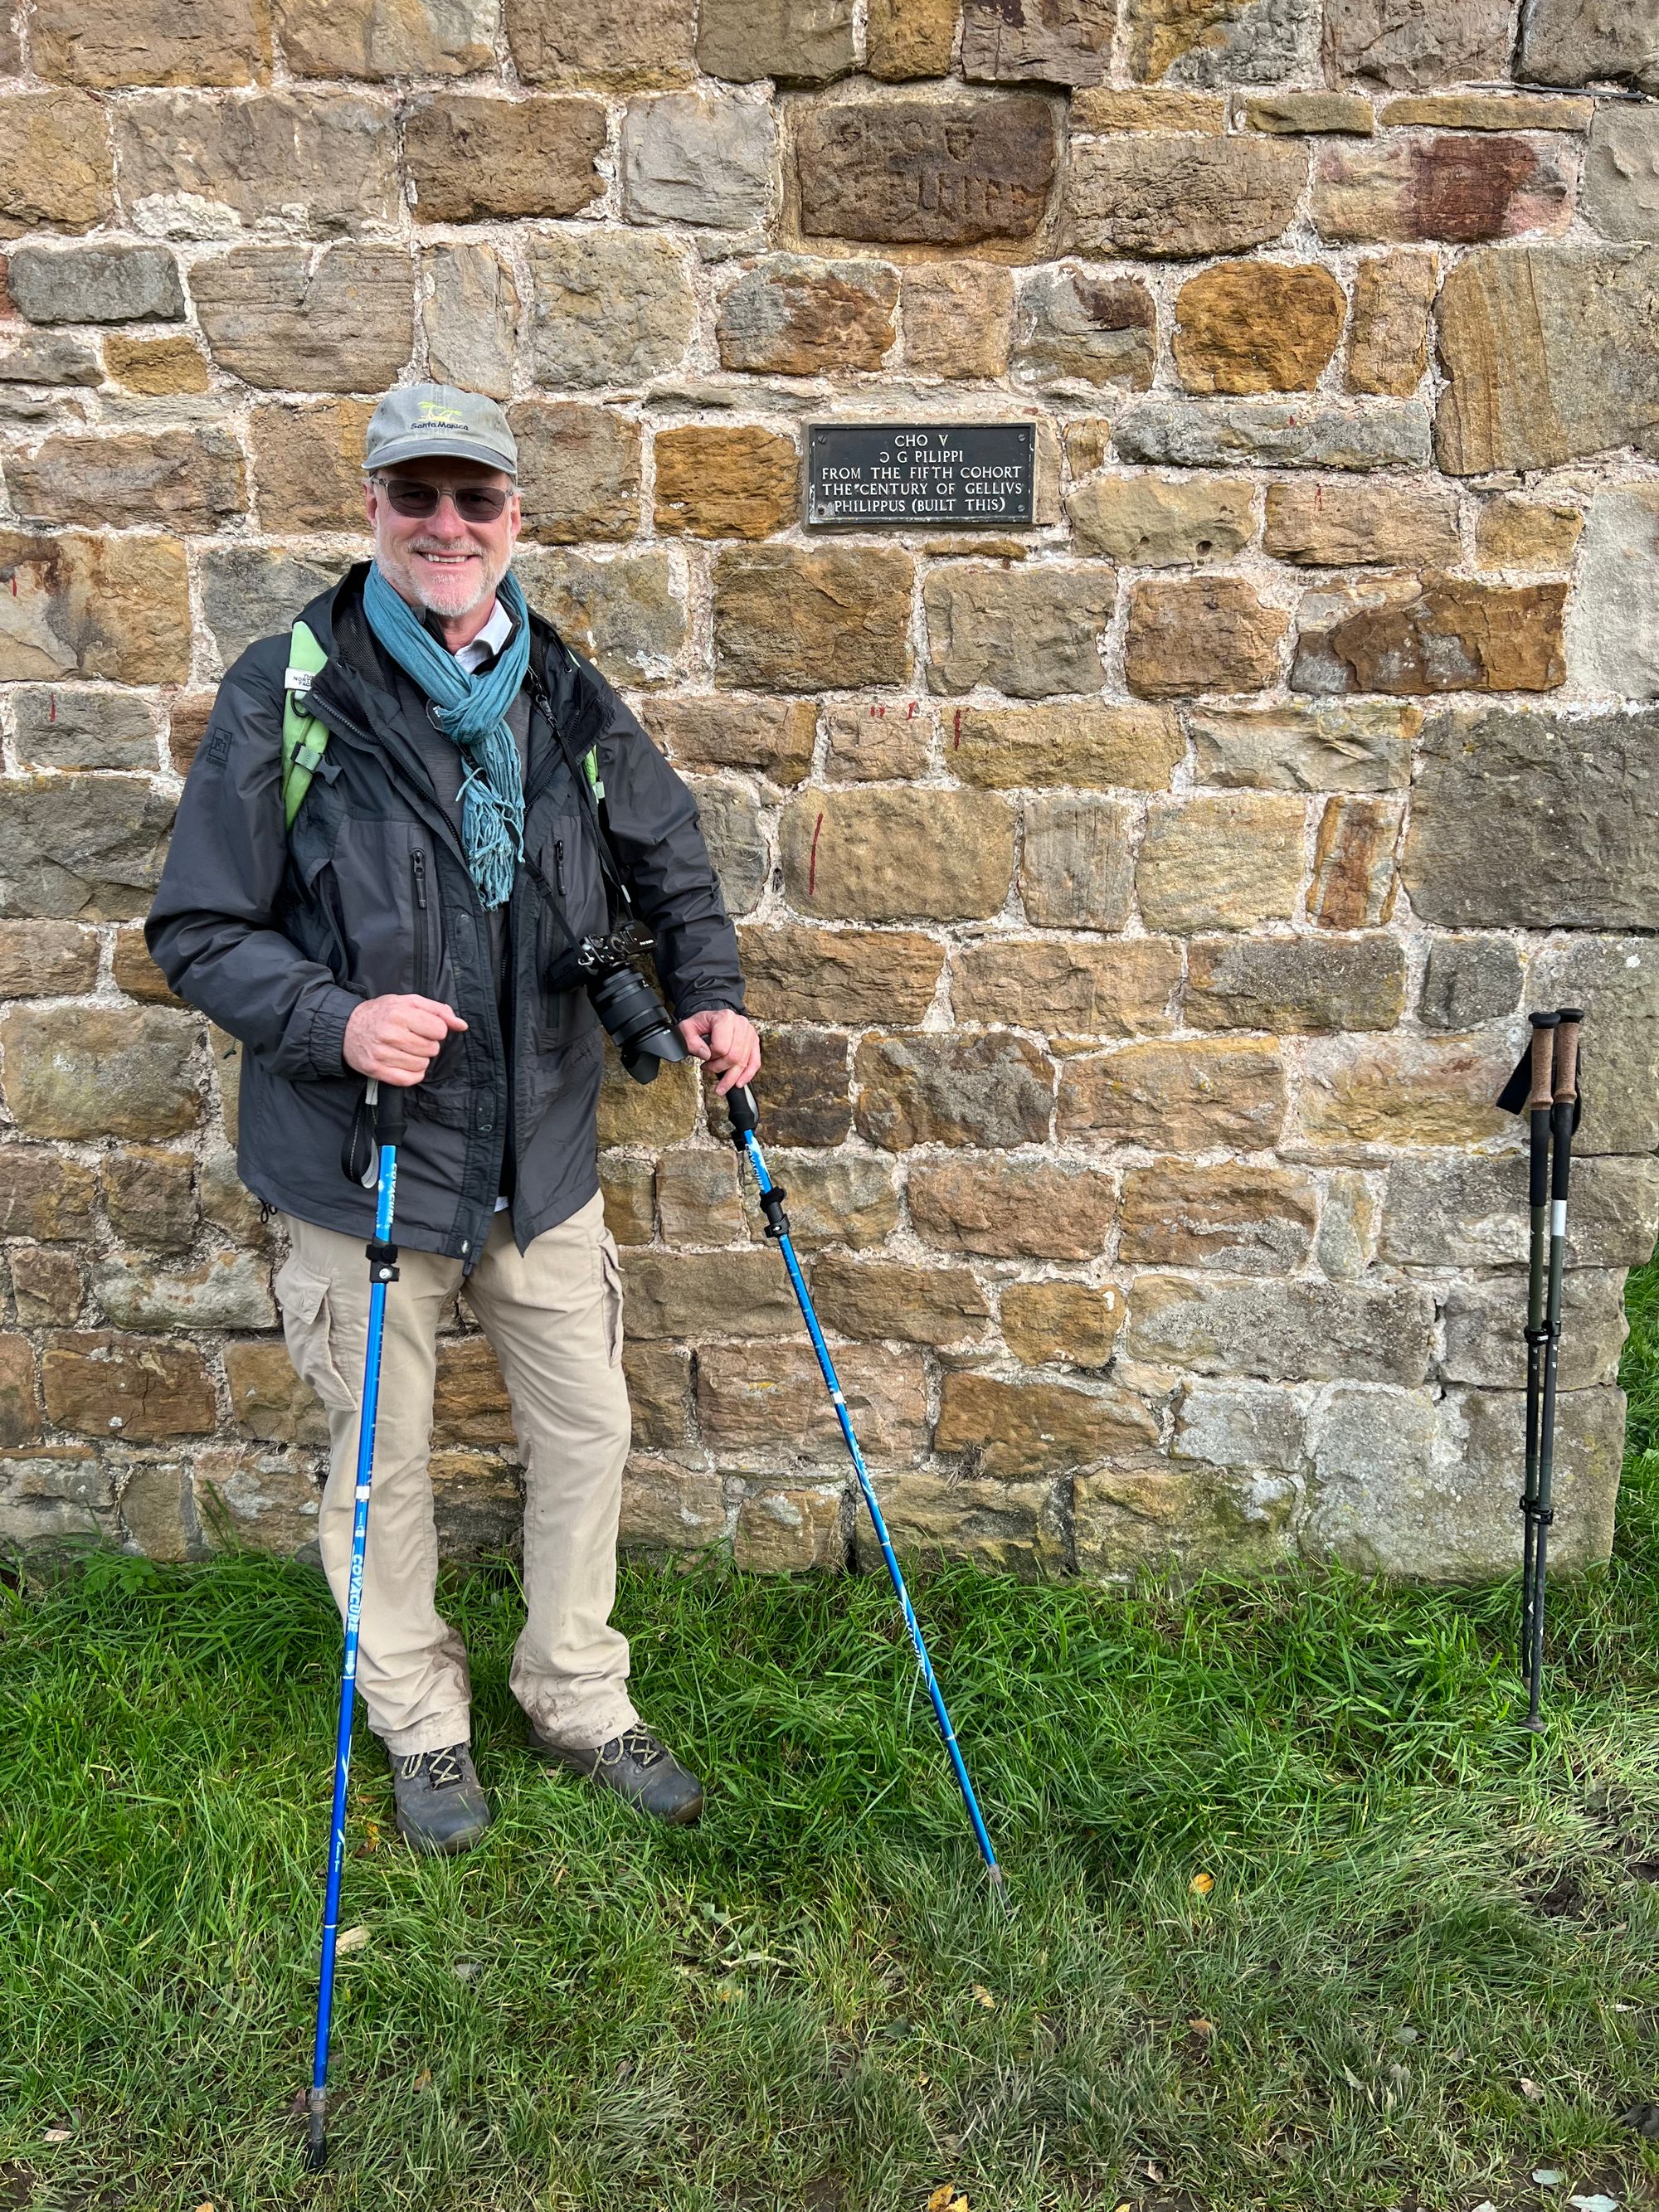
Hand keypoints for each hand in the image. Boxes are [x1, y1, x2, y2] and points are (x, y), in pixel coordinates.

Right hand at [344, 994, 466, 1085]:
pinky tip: (405, 1064)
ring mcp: (382, 1054)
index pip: (439, 1030)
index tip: (424, 1028)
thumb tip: (462, 1025)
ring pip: (422, 1065)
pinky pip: (409, 1080)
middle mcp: (390, 1034)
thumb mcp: (409, 1002)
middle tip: (413, 1039)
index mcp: (399, 1013)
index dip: (436, 1030)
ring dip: (420, 1060)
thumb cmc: (382, 1013)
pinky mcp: (376, 1070)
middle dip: (428, 1045)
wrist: (347, 1028)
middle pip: (432, 1049)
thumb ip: (438, 1011)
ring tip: (407, 1050)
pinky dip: (413, 1074)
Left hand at [678, 1007, 760, 1096]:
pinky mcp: (754, 1042)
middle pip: (734, 1056)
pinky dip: (747, 1075)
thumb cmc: (701, 1024)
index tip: (704, 1057)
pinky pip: (755, 1062)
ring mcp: (749, 1033)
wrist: (712, 1019)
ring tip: (721, 1088)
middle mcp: (740, 1024)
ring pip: (744, 1063)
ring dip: (731, 1078)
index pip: (721, 1047)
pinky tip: (738, 1083)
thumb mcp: (687, 1028)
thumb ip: (691, 1041)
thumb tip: (705, 1055)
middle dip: (720, 1068)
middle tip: (709, 1069)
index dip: (711, 1057)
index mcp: (725, 1018)